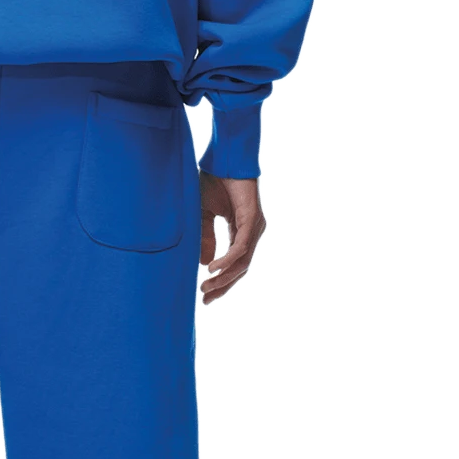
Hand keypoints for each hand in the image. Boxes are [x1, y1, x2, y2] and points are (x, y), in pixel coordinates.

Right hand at [199, 172, 265, 307]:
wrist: (223, 158)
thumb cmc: (214, 180)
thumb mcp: (204, 215)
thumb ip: (207, 238)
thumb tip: (205, 264)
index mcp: (241, 231)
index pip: (234, 263)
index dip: (220, 280)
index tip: (205, 295)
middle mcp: (251, 232)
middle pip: (239, 268)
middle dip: (222, 286)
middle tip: (205, 300)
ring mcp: (254, 227)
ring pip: (242, 262)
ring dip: (223, 277)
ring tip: (206, 287)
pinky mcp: (253, 220)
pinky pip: (241, 247)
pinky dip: (227, 259)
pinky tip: (213, 269)